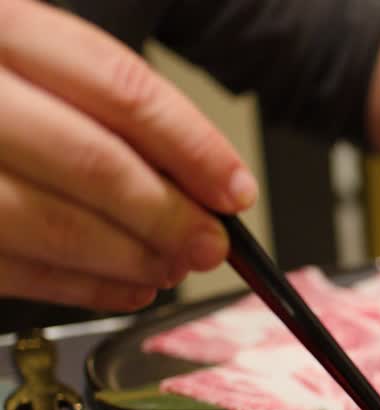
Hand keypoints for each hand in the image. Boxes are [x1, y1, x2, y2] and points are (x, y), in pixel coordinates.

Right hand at [0, 0, 255, 310]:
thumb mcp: (37, 63)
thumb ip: (110, 111)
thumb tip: (202, 182)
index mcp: (5, 30)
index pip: (122, 90)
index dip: (194, 148)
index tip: (235, 190)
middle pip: (94, 162)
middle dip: (170, 216)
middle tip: (211, 245)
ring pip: (54, 225)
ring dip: (130, 259)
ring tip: (171, 267)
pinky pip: (15, 270)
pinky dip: (82, 288)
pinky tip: (125, 288)